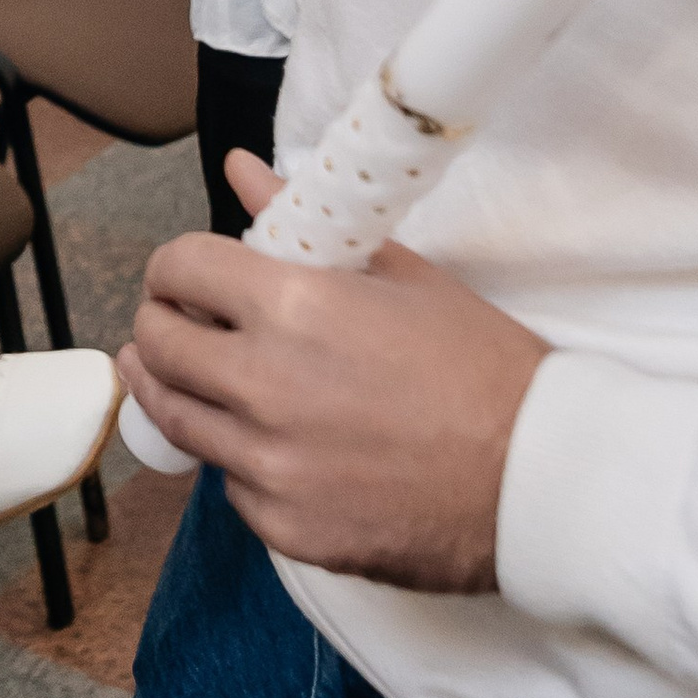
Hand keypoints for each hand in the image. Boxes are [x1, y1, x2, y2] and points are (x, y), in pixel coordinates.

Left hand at [117, 153, 548, 592]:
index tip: (188, 278)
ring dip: (180, 391)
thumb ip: (301, 223)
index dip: (176, 268)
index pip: (180, 269)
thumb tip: (239, 169)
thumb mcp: (402, 276)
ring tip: (198, 379)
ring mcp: (270, 465)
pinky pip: (231, 485)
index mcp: (294, 307)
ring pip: (176, 420)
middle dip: (161, 325)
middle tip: (183, 325)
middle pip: (157, 346)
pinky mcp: (285, 527)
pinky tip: (274, 447)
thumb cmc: (482, 369)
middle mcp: (265, 386)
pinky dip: (241, 462)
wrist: (540, 483)